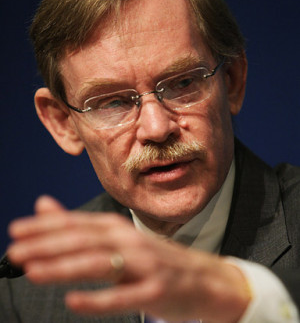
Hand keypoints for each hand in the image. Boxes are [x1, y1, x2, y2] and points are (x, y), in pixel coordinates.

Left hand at [7, 196, 249, 322]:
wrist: (205, 278)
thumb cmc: (155, 259)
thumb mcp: (119, 240)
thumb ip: (79, 225)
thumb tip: (43, 205)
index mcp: (119, 228)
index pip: (78, 224)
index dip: (46, 227)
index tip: (15, 231)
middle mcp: (131, 241)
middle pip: (85, 241)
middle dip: (47, 245)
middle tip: (14, 251)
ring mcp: (145, 265)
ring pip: (100, 264)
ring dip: (65, 267)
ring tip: (33, 270)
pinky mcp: (157, 290)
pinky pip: (124, 296)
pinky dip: (99, 298)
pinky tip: (73, 301)